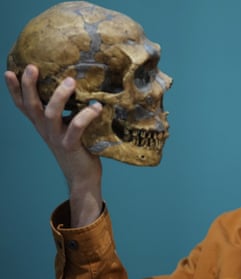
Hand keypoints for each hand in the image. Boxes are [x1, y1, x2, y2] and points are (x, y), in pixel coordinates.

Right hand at [5, 65, 103, 226]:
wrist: (83, 177)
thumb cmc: (79, 148)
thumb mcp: (68, 127)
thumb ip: (68, 111)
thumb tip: (78, 85)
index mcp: (42, 125)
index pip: (23, 106)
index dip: (14, 90)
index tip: (9, 71)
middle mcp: (45, 130)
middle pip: (31, 106)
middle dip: (28, 86)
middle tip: (32, 67)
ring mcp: (56, 138)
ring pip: (50, 114)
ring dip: (60, 96)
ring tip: (70, 80)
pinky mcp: (71, 146)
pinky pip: (76, 128)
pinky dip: (86, 115)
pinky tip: (96, 106)